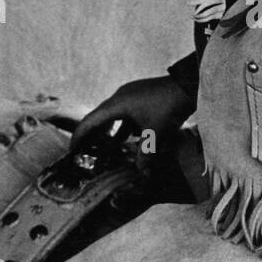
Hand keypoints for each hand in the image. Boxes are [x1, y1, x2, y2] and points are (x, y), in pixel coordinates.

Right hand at [68, 76, 194, 155]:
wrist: (189, 85)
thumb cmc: (169, 107)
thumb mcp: (155, 134)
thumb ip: (145, 156)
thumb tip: (142, 175)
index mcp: (117, 104)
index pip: (91, 121)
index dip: (79, 136)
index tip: (72, 149)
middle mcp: (121, 97)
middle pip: (100, 118)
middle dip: (92, 135)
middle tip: (85, 150)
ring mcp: (132, 95)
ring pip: (114, 116)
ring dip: (111, 132)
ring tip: (107, 148)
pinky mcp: (142, 96)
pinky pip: (127, 113)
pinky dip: (125, 127)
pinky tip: (130, 139)